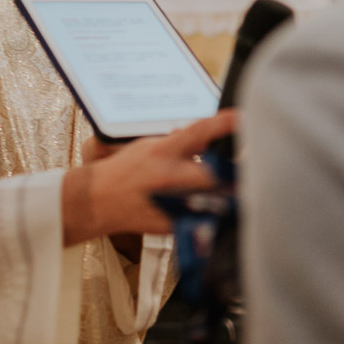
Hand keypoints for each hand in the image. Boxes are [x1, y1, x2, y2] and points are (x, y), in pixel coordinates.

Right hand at [61, 110, 234, 246]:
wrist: (100, 201)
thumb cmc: (125, 170)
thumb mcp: (150, 146)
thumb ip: (180, 142)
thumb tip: (208, 137)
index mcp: (163, 152)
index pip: (199, 132)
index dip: (224, 124)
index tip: (242, 118)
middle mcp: (170, 177)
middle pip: (217, 173)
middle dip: (231, 170)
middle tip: (242, 167)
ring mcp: (172, 203)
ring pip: (214, 198)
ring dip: (221, 192)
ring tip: (218, 189)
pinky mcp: (175, 224)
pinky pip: (202, 215)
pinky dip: (205, 208)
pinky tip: (195, 205)